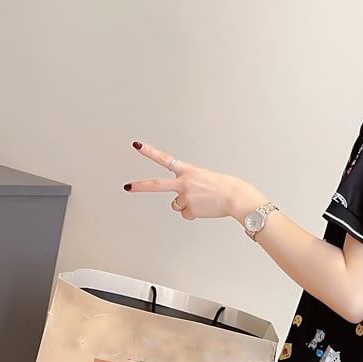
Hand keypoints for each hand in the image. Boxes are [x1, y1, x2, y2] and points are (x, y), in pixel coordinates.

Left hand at [124, 140, 259, 221]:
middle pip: (157, 185)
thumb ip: (188, 184)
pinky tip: (205, 209)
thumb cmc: (224, 187)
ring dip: (186, 205)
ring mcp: (185, 197)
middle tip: (127, 187)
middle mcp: (183, 183)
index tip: (137, 146)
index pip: (165, 159)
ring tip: (202, 202)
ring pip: (176, 206)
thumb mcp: (204, 178)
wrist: (235, 197)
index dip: (150, 152)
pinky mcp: (190, 210)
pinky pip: (186, 215)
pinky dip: (194, 214)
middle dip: (140, 186)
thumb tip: (178, 203)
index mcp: (188, 171)